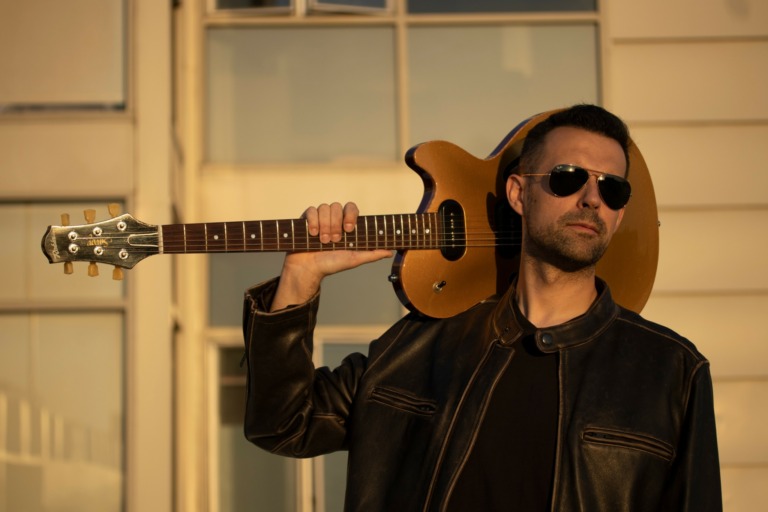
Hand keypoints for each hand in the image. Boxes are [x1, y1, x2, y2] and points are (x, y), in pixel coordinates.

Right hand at [270, 202, 392, 310]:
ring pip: (324, 208)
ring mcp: (319, 218)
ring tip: (324, 241)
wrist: (309, 269)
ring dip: (324, 226)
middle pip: (336, 206)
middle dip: (335, 224)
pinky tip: (313, 234)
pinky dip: (313, 222)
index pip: (351, 207)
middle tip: (334, 240)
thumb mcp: (354, 259)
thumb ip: (371, 254)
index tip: (349, 229)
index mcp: (345, 224)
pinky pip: (311, 210)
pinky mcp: (306, 219)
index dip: (350, 215)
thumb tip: (390, 252)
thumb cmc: (331, 264)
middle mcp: (333, 219)